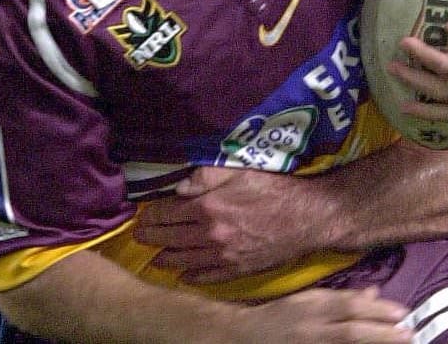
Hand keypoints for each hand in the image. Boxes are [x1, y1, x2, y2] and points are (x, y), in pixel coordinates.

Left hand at [135, 167, 334, 281]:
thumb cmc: (275, 188)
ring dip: (166, 259)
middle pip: (170, 239)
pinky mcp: (238, 269)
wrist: (308, 216)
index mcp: (208, 207)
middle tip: (140, 236)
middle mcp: (210, 234)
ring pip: (184, 261)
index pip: (167, 213)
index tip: (142, 216)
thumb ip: (206, 177)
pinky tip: (184, 275)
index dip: (151, 215)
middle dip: (151, 237)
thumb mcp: (240, 171)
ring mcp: (223, 256)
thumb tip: (179, 187)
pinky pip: (208, 277)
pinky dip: (192, 277)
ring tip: (156, 258)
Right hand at [230, 286, 411, 343]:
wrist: (244, 338)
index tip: (403, 312)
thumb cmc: (280, 315)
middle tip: (409, 333)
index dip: (377, 310)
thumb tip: (375, 292)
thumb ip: (341, 298)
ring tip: (399, 342)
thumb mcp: (309, 299)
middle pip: (351, 333)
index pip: (349, 307)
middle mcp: (310, 329)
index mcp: (312, 307)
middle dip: (382, 333)